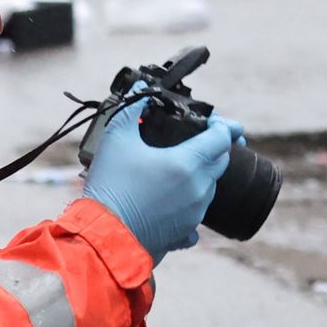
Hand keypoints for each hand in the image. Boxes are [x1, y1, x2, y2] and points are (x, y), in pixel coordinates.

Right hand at [81, 96, 244, 258]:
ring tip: (182, 167)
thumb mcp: (116, 140)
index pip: (222, 138)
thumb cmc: (110, 187)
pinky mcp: (185, 232)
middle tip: (204, 139)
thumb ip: (131, 109)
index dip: (224, 125)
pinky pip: (196, 214)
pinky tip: (175, 200)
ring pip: (210, 187)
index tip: (218, 121)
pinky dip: (189, 204)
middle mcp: (199, 188)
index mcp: (188, 163)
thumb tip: (140, 90)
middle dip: (216, 148)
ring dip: (202, 174)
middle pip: (221, 162)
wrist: (102, 236)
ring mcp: (194, 213)